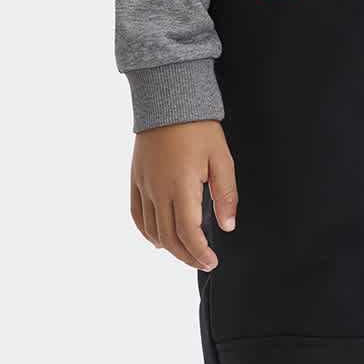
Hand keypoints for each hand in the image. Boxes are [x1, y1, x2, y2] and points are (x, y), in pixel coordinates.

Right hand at [130, 119, 237, 271]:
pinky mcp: (135, 179)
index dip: (200, 253)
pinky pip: (136, 214)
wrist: (168, 101)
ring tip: (186, 254)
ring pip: (152, 230)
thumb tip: (228, 226)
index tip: (212, 261)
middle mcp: (158, 191)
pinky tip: (158, 241)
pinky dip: (146, 232)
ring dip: (169, 248)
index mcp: (181, 187)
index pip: (188, 234)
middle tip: (203, 262)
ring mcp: (144, 186)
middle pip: (169, 238)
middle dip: (187, 256)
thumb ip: (226, 195)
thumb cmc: (199, 129)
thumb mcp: (222, 159)